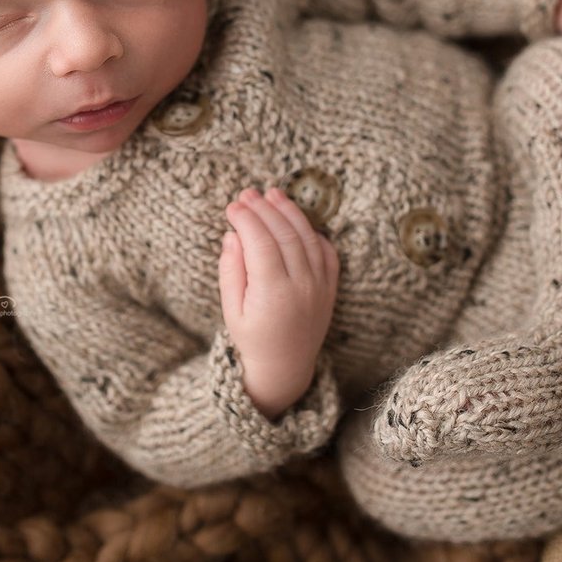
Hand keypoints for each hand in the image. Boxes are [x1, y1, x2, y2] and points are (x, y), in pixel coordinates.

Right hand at [218, 187, 340, 419]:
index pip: (261, 243)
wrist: (285, 367)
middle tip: (248, 193)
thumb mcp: (231, 309)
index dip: (246, 220)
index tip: (231, 206)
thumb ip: (231, 271)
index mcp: (273, 294)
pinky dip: (311, 231)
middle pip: (285, 235)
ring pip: (307, 238)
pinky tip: (295, 218)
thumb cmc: (251, 338)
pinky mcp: (330, 287)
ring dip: (289, 212)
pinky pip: (326, 251)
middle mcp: (302, 287)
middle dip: (265, 209)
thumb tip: (233, 235)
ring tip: (272, 194)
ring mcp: (320, 286)